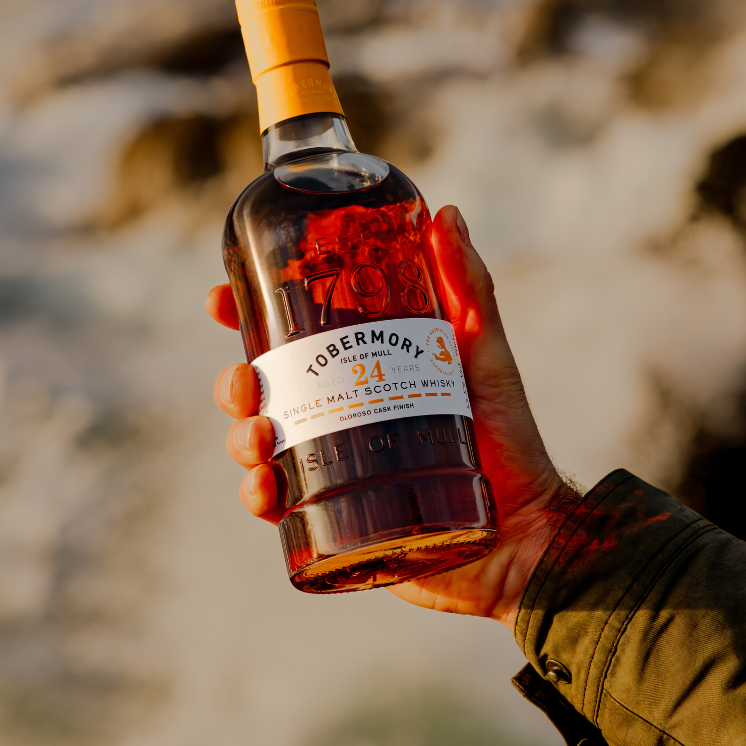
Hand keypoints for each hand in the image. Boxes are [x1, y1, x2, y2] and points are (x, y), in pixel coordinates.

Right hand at [207, 205, 583, 628]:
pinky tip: (267, 489)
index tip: (219, 299)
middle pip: (260, 394)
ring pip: (258, 447)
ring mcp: (332, 469)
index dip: (244, 318)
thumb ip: (468, 288)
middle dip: (233, 384)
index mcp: (360, 373)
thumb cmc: (510, 440)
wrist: (526, 531)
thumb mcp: (485, 356)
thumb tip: (444, 213)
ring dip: (240, 438)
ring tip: (262, 436)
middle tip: (246, 384)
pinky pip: (278, 507)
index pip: (289, 341)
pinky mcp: (334, 519)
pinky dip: (259, 495)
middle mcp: (338, 417)